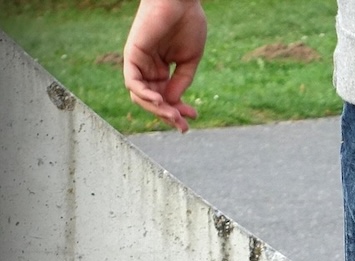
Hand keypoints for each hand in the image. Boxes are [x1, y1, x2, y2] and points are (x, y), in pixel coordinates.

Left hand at [123, 0, 206, 131]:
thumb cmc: (188, 24)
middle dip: (168, 115)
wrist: (181, 2)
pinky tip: (159, 101)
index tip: (193, 118)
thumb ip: (181, 82)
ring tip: (173, 115)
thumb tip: (171, 104)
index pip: (165, 97)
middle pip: (152, 100)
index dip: (178, 110)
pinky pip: (132, 82)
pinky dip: (144, 95)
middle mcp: (148, 67)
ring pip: (140, 96)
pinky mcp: (132, 55)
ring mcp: (139, 62)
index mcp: (162, 69)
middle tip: (183, 125)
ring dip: (157, 110)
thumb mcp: (189, 61)